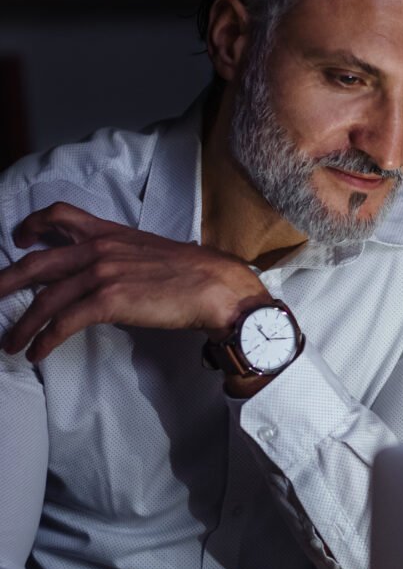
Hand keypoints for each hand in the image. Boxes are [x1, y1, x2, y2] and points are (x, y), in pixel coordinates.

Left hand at [0, 201, 267, 362]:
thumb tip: (108, 276)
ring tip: (10, 343)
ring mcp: (101, 274)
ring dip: (23, 325)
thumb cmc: (192, 273)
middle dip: (6, 282)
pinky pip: (64, 322)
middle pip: (38, 263)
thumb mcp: (149, 252)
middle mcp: (99, 249)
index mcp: (110, 233)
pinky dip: (45, 340)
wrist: (215, 286)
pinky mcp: (108, 301)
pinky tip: (37, 352)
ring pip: (45, 299)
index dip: (33, 225)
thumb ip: (121, 257)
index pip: (61, 215)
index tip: (20, 239)